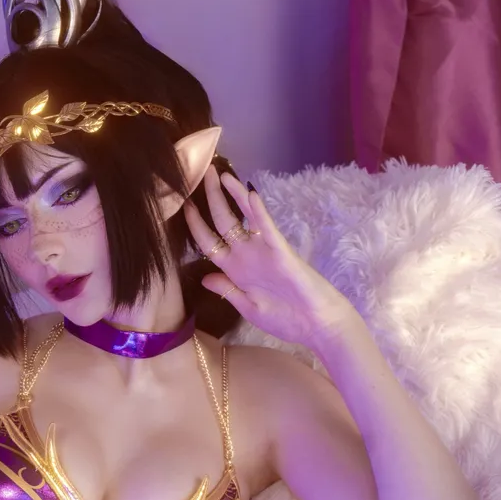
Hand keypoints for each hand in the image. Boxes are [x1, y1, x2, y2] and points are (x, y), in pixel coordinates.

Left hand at [184, 168, 354, 350]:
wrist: (316, 326)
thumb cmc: (285, 320)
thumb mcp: (249, 308)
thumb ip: (227, 291)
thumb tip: (205, 277)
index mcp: (235, 271)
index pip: (209, 242)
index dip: (195, 224)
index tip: (184, 205)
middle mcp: (247, 256)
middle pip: (223, 222)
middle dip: (211, 198)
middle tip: (203, 173)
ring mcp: (264, 251)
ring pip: (245, 217)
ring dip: (233, 195)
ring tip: (221, 173)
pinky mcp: (281, 252)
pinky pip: (267, 229)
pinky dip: (258, 212)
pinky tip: (249, 194)